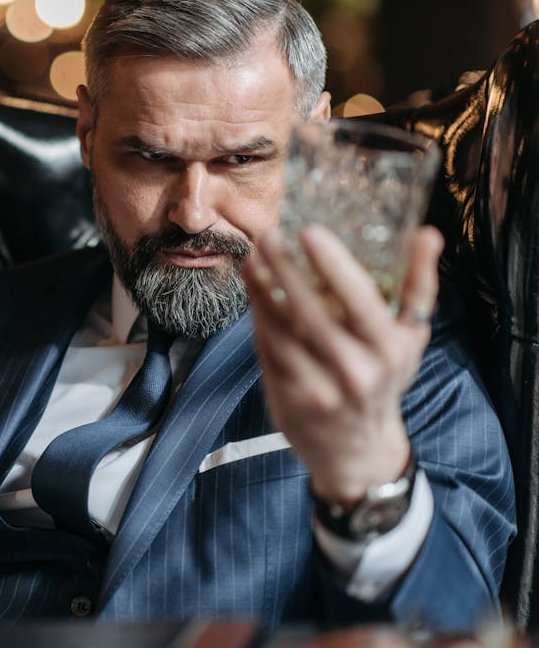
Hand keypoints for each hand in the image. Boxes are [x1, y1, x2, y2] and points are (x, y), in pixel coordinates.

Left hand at [241, 224, 443, 506]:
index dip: (333, 265)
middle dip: (285, 270)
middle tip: (267, 235)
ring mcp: (319, 389)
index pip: (359, 300)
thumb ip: (418, 286)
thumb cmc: (384, 378)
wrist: (356, 449)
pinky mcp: (288, 398)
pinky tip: (252, 292)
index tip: (309, 230)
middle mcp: (355, 372)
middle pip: (311, 312)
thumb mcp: (410, 337)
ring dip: (261, 291)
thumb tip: (427, 232)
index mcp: (390, 351)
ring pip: (281, 330)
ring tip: (252, 260)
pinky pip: (268, 350)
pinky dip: (258, 318)